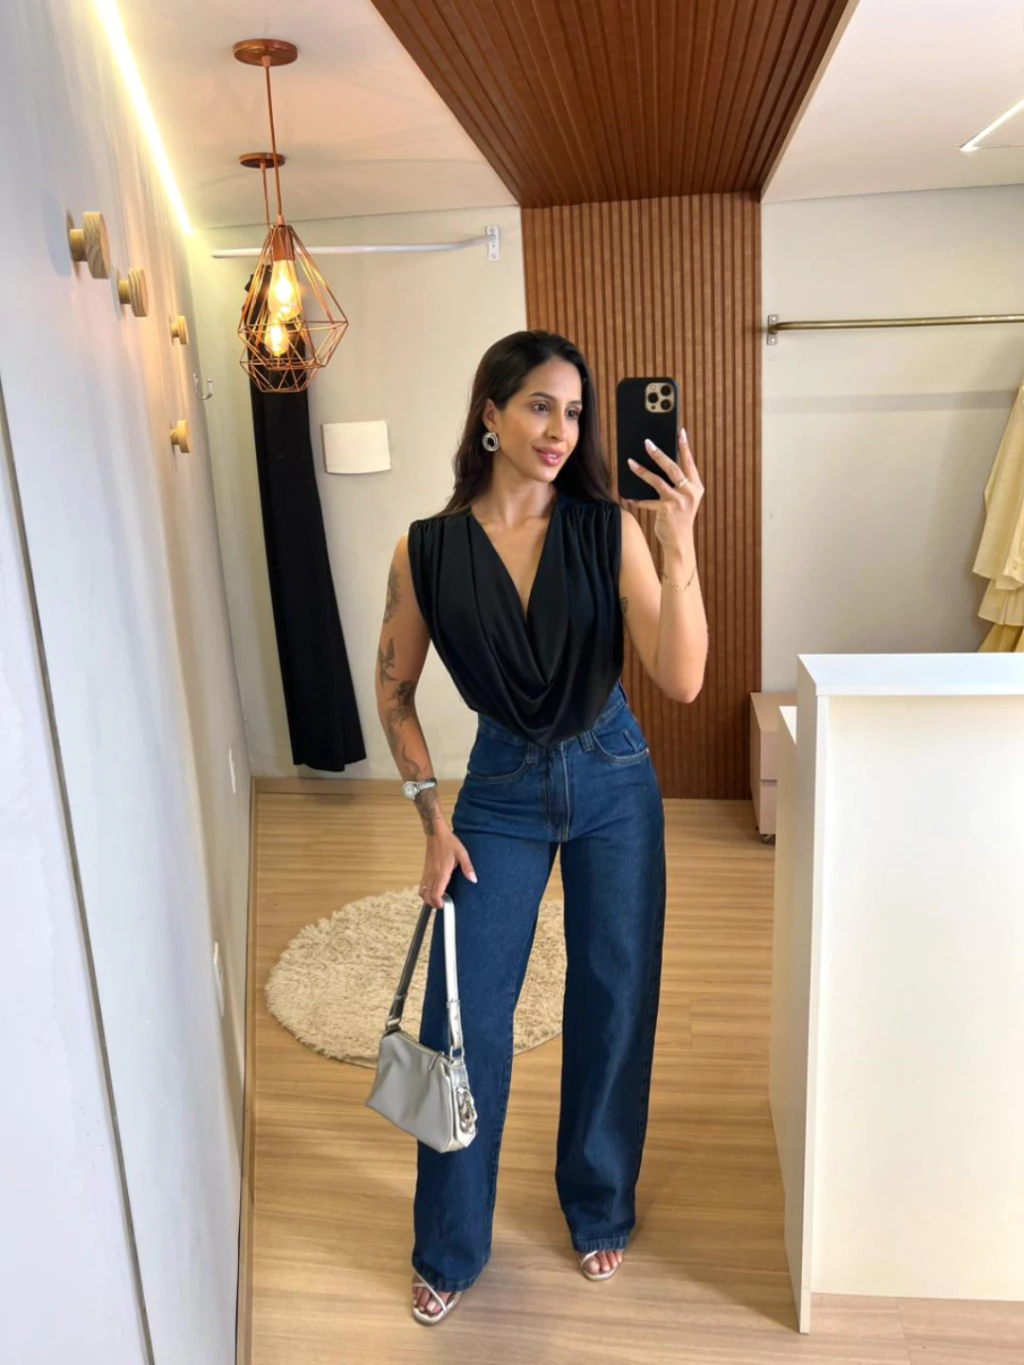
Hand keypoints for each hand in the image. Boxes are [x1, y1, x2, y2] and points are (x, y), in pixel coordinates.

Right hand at [419, 830, 477, 908]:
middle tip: (443, 904)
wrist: (436, 833)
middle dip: (433, 904)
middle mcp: (432, 874)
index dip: (438, 903)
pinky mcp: (425, 870)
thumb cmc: (449, 842)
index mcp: (441, 873)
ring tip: (438, 898)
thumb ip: (468, 868)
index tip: (445, 905)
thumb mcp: (462, 853)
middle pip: (427, 896)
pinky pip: (422, 885)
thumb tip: (473, 880)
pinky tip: (434, 889)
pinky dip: (425, 891)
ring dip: (428, 898)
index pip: (435, 894)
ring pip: (422, 892)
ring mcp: (427, 872)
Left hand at [622, 427, 703, 558]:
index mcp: (696, 487)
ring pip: (657, 481)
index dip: (685, 446)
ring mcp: (679, 502)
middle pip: (673, 468)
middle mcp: (690, 492)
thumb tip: (657, 464)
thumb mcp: (683, 499)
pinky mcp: (666, 511)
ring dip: (642, 471)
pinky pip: (647, 502)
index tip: (680, 431)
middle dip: (659, 453)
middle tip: (647, 442)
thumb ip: (676, 484)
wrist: (680, 543)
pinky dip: (637, 500)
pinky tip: (628, 497)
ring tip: (630, 462)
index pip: (689, 462)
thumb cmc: (679, 518)